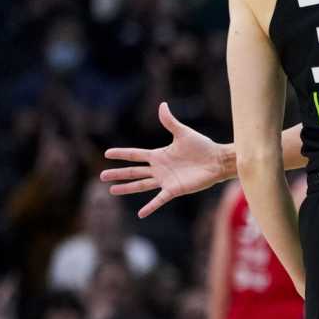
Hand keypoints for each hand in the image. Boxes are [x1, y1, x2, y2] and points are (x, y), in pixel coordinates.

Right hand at [101, 102, 232, 217]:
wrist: (217, 160)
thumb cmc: (202, 146)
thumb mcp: (183, 132)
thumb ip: (170, 121)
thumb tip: (162, 105)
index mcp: (159, 155)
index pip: (135, 154)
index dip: (121, 154)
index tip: (107, 153)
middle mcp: (159, 168)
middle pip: (134, 171)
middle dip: (118, 173)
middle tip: (102, 176)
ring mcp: (166, 180)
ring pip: (141, 185)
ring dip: (127, 188)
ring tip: (112, 190)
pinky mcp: (174, 190)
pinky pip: (159, 199)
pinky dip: (150, 206)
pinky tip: (140, 214)